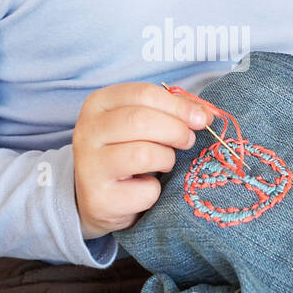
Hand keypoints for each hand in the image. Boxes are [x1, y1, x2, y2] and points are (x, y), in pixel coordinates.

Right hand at [72, 81, 213, 237]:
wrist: (97, 196)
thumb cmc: (126, 151)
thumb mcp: (142, 123)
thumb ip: (171, 112)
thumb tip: (205, 115)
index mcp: (98, 104)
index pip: (143, 94)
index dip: (179, 106)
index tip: (200, 119)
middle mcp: (87, 131)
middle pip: (140, 120)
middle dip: (176, 130)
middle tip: (188, 141)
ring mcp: (89, 166)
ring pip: (143, 154)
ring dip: (166, 159)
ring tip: (164, 163)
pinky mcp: (99, 198)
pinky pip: (145, 190)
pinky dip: (155, 190)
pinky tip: (144, 187)